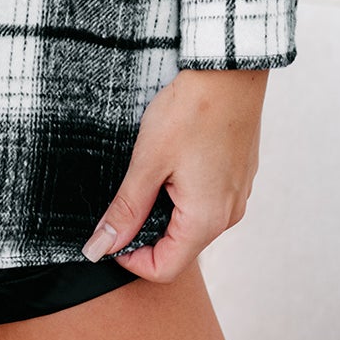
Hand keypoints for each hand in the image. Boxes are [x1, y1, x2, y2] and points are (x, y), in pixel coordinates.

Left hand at [80, 67, 268, 282]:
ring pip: (193, 222)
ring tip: (150, 168)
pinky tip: (174, 157)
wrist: (230, 70)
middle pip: (179, 247)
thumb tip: (100, 249)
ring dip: (165, 208)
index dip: (130, 259)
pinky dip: (184, 192)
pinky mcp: (239, 176)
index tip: (110, 230)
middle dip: (146, 230)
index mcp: (206, 220)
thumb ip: (125, 210)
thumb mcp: (148, 161)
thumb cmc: (191, 111)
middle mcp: (228, 216)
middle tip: (126, 192)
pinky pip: (207, 200)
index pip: (165, 269)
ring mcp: (238, 195)